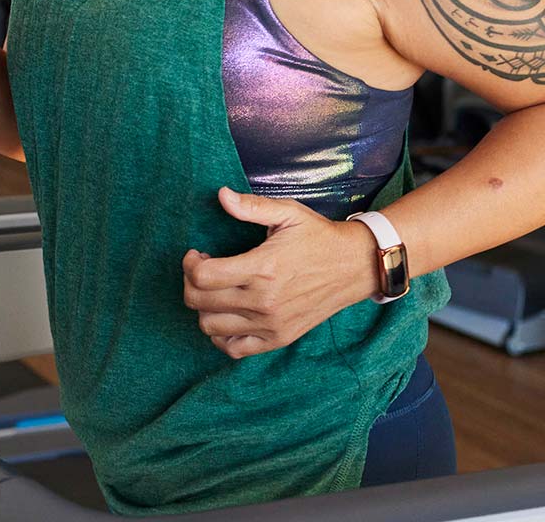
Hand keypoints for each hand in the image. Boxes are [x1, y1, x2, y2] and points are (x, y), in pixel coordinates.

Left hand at [181, 187, 379, 358]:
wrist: (355, 266)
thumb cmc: (319, 237)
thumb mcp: (288, 213)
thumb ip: (252, 206)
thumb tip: (221, 195)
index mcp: (262, 268)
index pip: (202, 277)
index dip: (189, 264)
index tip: (196, 254)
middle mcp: (264, 301)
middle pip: (200, 302)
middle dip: (191, 283)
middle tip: (203, 270)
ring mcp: (271, 324)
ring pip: (210, 327)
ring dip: (203, 308)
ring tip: (215, 291)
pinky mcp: (279, 338)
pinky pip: (234, 349)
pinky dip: (221, 336)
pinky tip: (226, 315)